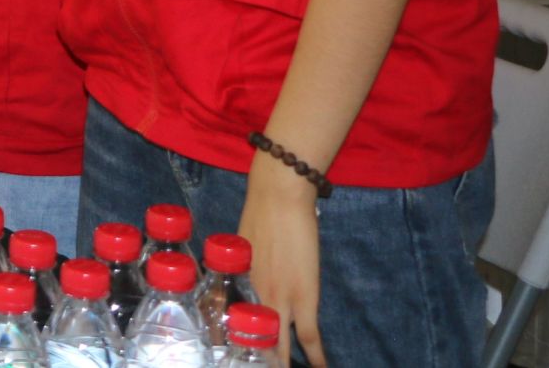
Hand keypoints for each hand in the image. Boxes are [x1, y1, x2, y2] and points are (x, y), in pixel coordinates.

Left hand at [238, 153, 324, 365]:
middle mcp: (251, 297)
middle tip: (254, 365)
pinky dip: (317, 356)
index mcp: (234, 286)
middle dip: (255, 359)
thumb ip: (242, 271)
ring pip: (278, 346)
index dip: (230, 344)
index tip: (230, 355)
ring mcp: (278, 299)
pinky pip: (310, 337)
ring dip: (280, 362)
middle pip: (252, 342)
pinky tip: (321, 367)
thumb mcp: (239, 249)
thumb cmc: (259, 216)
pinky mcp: (304, 298)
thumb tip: (245, 282)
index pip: (228, 326)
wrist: (279, 197)